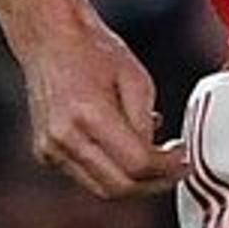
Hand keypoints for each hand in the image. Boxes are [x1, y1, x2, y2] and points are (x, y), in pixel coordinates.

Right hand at [14, 6, 182, 197]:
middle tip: (175, 171)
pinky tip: (124, 151)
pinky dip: (110, 172)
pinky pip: (86, 176)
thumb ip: (146, 124)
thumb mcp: (137, 81)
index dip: (167, 169)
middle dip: (153, 184)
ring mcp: (50, 148)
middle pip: (119, 187)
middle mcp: (64, 138)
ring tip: (154, 163)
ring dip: (133, 183)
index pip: (137, 165)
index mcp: (89, 115)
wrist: (50, 39)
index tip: (183, 161)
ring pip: (102, 188)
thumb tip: (156, 159)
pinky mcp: (45, 153)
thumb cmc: (93, 51)